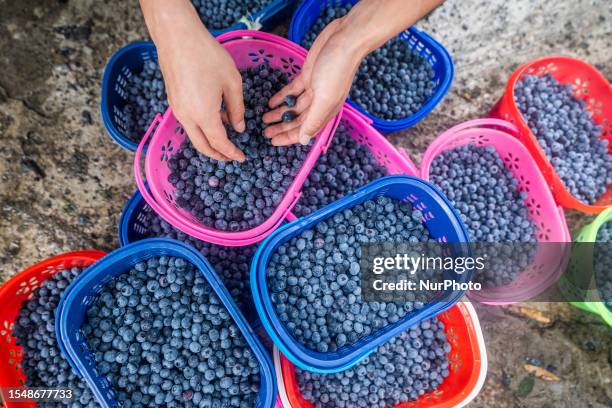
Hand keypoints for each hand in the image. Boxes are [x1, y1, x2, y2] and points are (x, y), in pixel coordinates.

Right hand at [153, 3, 245, 160]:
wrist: (177, 37)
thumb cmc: (207, 56)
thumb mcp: (232, 83)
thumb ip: (237, 109)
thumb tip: (239, 128)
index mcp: (203, 115)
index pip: (219, 143)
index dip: (231, 153)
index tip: (242, 158)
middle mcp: (187, 117)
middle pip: (202, 146)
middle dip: (218, 155)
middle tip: (232, 157)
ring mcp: (177, 109)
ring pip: (194, 135)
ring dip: (210, 141)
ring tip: (227, 135)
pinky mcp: (173, 101)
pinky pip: (188, 123)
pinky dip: (202, 128)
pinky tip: (216, 117)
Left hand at [262, 18, 366, 145]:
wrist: (345, 40)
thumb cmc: (337, 69)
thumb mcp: (324, 98)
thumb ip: (313, 120)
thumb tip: (304, 141)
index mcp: (325, 111)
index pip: (304, 130)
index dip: (289, 137)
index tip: (273, 142)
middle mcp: (319, 103)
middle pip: (297, 120)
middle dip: (281, 127)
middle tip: (265, 132)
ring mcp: (313, 89)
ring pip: (293, 106)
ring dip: (279, 113)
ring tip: (264, 119)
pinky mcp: (307, 76)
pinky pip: (292, 91)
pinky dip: (281, 97)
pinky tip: (271, 102)